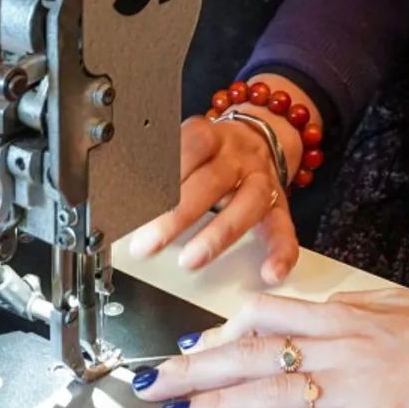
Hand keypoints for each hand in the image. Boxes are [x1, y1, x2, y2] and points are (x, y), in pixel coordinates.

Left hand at [128, 290, 408, 407]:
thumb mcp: (398, 307)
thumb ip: (350, 314)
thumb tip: (307, 318)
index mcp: (348, 315)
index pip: (267, 316)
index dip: (220, 333)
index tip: (188, 347)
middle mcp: (343, 346)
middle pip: (251, 355)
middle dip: (194, 370)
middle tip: (152, 383)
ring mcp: (359, 389)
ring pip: (269, 396)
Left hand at [129, 112, 298, 285]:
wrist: (260, 136)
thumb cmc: (211, 152)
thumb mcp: (186, 148)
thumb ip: (162, 169)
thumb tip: (124, 200)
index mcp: (210, 136)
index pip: (189, 147)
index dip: (164, 173)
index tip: (137, 200)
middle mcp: (238, 155)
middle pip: (211, 181)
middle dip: (178, 214)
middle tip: (148, 243)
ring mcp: (261, 178)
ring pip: (248, 202)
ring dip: (218, 234)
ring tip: (191, 260)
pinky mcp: (279, 204)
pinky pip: (284, 227)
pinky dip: (280, 251)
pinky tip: (270, 271)